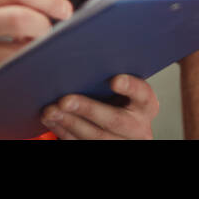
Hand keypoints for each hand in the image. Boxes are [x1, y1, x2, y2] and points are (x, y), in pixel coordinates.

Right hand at [0, 0, 72, 106]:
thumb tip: (41, 6)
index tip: (64, 9)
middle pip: (21, 21)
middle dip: (45, 28)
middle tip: (52, 34)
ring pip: (18, 54)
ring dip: (36, 54)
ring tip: (36, 53)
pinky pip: (6, 78)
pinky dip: (20, 74)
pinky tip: (20, 70)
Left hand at [41, 74, 157, 139]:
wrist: (123, 125)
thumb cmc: (117, 96)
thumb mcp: (123, 84)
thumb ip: (111, 72)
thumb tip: (84, 50)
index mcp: (146, 105)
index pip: (142, 94)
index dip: (129, 87)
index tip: (114, 80)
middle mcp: (138, 127)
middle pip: (114, 120)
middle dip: (88, 109)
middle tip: (66, 100)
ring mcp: (121, 141)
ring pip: (96, 136)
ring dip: (70, 123)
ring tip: (51, 110)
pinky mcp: (105, 148)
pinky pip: (82, 143)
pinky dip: (64, 131)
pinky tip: (52, 120)